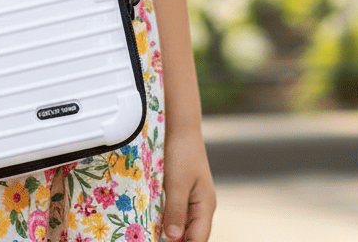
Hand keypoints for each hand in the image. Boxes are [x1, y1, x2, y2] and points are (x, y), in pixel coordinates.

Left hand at [160, 127, 215, 241]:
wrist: (180, 128)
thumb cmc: (181, 152)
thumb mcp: (177, 183)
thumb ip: (176, 210)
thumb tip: (173, 238)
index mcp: (205, 206)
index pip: (198, 239)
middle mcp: (202, 206)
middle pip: (191, 235)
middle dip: (175, 240)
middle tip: (153, 238)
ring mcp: (193, 199)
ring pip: (183, 225)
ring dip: (170, 231)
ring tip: (152, 233)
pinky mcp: (182, 192)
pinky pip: (177, 213)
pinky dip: (167, 219)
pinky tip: (154, 221)